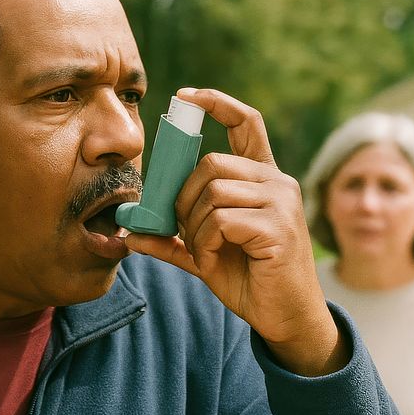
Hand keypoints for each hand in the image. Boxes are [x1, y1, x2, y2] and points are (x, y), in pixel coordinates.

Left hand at [124, 88, 348, 375]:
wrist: (284, 318)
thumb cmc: (249, 280)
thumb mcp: (204, 253)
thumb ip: (173, 237)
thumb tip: (129, 230)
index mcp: (262, 178)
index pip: (246, 122)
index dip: (217, 103)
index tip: (185, 96)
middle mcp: (277, 182)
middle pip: (210, 163)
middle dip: (184, 197)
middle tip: (185, 230)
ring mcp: (281, 202)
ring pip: (213, 191)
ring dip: (195, 227)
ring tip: (204, 252)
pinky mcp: (278, 227)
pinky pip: (221, 220)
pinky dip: (204, 243)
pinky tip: (212, 262)